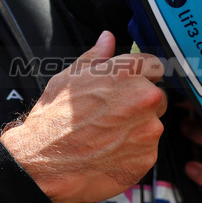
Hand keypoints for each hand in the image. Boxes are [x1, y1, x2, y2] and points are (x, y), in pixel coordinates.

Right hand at [1, 30, 166, 202]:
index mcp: (127, 73)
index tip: (130, 85)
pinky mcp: (148, 157)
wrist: (44, 162)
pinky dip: (133, 152)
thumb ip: (96, 57)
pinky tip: (109, 152)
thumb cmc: (53, 120)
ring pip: (152, 125)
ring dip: (137, 129)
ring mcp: (149, 130)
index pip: (153, 65)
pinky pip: (147, 150)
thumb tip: (108, 39)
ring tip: (106, 136)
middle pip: (157, 96)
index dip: (140, 75)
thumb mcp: (69, 78)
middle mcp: (144, 99)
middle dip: (140, 104)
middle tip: (112, 115)